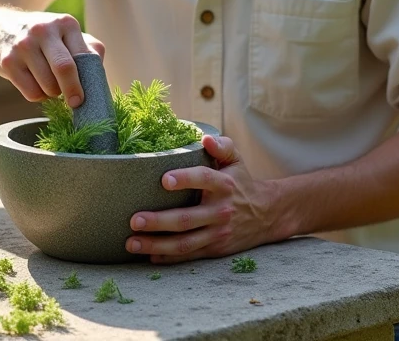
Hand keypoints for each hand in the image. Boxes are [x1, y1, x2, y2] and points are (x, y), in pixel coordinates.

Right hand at [0, 10, 104, 106]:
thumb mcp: (66, 33)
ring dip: (53, 93)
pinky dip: (37, 95)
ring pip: (47, 85)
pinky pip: (31, 92)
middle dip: (72, 91)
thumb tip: (99, 77)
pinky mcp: (7, 61)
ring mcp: (24, 45)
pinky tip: (35, 83)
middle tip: (75, 103)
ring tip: (50, 83)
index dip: (88, 80)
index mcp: (65, 23)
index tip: (89, 96)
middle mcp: (44, 30)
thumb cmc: (44, 37)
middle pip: (64, 68)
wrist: (0, 27)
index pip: (83, 56)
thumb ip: (88, 50)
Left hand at [126, 135, 278, 263]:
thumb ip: (222, 146)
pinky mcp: (215, 249)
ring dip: (156, 245)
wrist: (266, 214)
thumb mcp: (236, 160)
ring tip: (131, 243)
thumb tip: (205, 140)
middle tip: (134, 220)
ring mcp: (217, 233)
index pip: (204, 179)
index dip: (185, 179)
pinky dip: (168, 258)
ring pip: (184, 243)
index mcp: (224, 184)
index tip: (163, 180)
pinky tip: (149, 256)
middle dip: (158, 221)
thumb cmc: (241, 181)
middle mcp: (220, 211)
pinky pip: (189, 255)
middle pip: (187, 219)